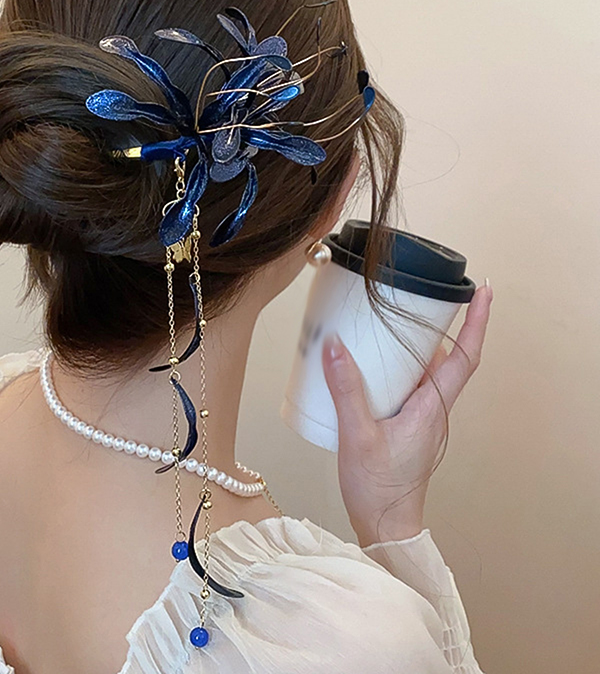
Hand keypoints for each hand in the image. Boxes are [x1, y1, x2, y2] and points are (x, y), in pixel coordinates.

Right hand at [321, 282, 492, 545]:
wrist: (384, 525)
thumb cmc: (379, 488)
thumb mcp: (358, 436)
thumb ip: (346, 390)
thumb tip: (335, 346)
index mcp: (432, 408)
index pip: (465, 357)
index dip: (476, 323)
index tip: (482, 292)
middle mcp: (433, 409)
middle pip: (447, 357)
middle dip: (441, 324)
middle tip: (423, 294)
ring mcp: (422, 417)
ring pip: (425, 371)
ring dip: (416, 346)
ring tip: (390, 322)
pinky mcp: (407, 424)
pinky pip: (409, 386)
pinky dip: (398, 367)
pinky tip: (371, 364)